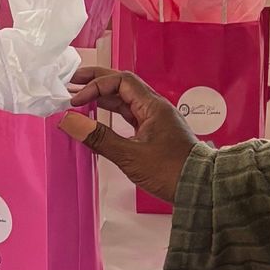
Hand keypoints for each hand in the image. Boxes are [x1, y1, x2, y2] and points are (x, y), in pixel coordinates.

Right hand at [62, 66, 196, 205]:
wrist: (200, 188)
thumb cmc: (171, 171)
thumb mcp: (131, 156)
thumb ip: (99, 138)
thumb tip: (69, 121)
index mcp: (153, 106)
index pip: (120, 81)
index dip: (95, 85)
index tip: (76, 100)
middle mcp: (155, 108)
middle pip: (122, 85)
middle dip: (96, 82)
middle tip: (71, 83)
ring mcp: (155, 120)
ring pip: (125, 100)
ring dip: (102, 97)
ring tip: (79, 98)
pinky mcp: (153, 133)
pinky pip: (129, 115)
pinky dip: (111, 113)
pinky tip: (97, 118)